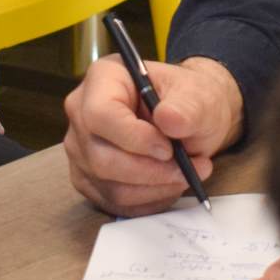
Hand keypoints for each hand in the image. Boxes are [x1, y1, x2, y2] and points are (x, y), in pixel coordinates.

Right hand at [62, 54, 241, 214]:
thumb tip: (168, 119)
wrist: (188, 117)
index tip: (169, 149)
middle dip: (150, 172)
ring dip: (153, 188)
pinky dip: (147, 201)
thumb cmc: (188, 100)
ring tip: (186, 175)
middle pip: (101, 157)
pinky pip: (113, 201)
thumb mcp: (199, 96)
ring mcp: (81, 147)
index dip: (134, 138)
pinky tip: (168, 186)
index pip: (100, 114)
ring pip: (109, 185)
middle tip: (187, 170)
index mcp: (103, 78)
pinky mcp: (88, 177)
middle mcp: (82, 112)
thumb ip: (187, 107)